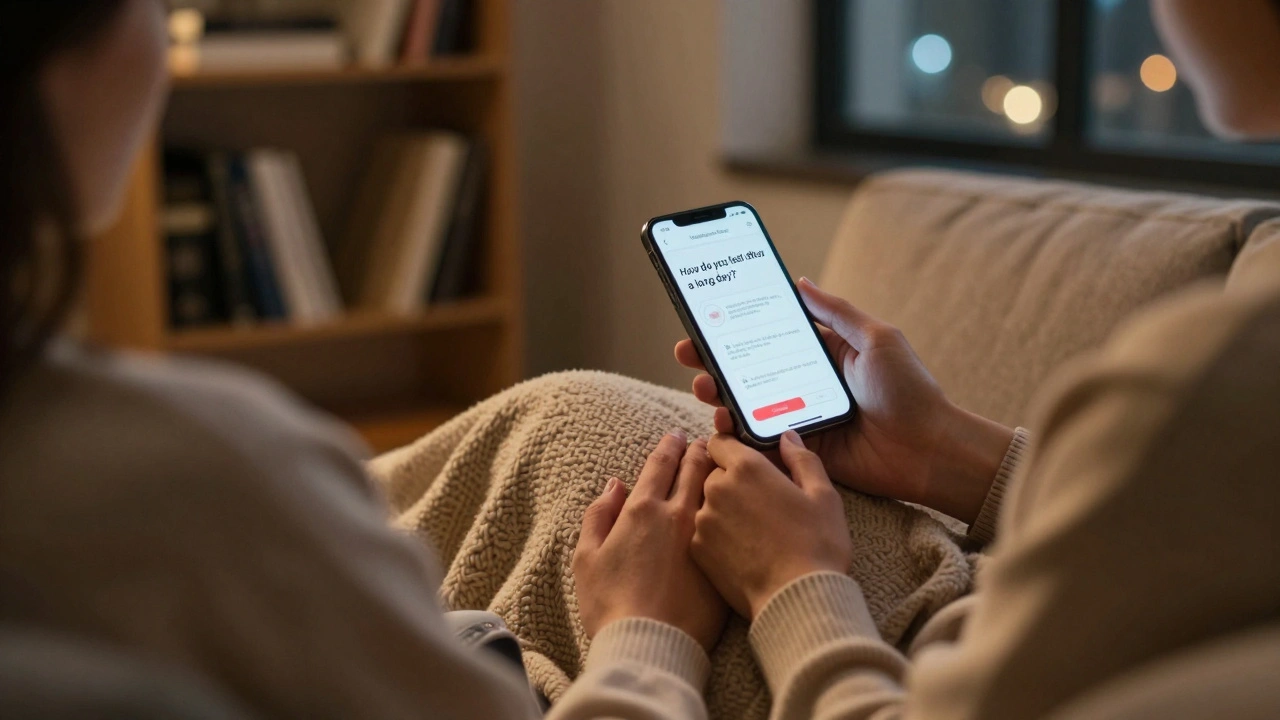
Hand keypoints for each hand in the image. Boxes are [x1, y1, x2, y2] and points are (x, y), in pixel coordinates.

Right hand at [573, 432, 728, 651]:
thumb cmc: (610, 606)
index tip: (675, 436)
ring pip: (719, 492)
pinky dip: (738, 508)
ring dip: (720, 474)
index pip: (660, 464)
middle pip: (695, 470)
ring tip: (724, 468)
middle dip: (700, 451)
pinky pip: (735, 525)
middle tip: (706, 443)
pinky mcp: (725, 562)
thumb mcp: (587, 558)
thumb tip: (615, 486)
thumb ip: (599, 515)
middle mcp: (677, 516)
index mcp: (642, 510)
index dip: (668, 446)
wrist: (649, 646)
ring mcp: (706, 539)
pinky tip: (742, 508)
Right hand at [674, 277, 1013, 523]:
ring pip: (745, 405)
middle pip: (746, 371)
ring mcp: (797, 420)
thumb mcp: (876, 338)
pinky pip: (758, 443)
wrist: (928, 449)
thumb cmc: (909, 391)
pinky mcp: (797, 453)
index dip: (734, 329)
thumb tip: (799, 281)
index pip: (767, 337)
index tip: (703, 318)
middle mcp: (803, 386)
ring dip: (718, 394)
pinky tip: (721, 423)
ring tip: (705, 387)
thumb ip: (837, 312)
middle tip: (688, 353)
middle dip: (713, 361)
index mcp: (820, 356)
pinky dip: (735, 434)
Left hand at [691, 431, 852, 619]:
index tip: (743, 460)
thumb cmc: (817, 545)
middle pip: (713, 473)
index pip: (720, 442)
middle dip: (730, 481)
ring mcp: (703, 521)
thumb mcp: (823, 495)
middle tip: (757, 502)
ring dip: (722, 509)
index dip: (731, 448)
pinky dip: (716, 536)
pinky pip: (702, 532)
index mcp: (747, 467)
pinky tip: (740, 550)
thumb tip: (787, 438)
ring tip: (751, 530)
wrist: (796, 599)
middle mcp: (716, 488)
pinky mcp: (697, 550)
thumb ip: (802, 459)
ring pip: (706, 504)